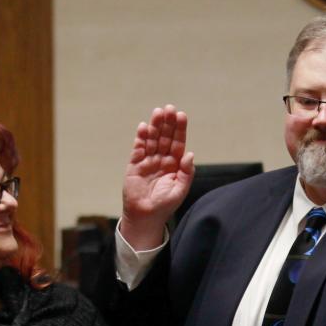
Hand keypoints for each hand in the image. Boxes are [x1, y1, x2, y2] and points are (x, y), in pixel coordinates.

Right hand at [121, 105, 195, 249]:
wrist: (145, 216)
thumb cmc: (165, 205)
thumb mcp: (180, 190)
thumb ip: (187, 172)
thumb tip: (190, 153)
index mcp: (175, 165)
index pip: (178, 143)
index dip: (179, 129)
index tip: (181, 116)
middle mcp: (162, 160)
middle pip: (165, 137)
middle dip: (167, 123)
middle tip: (169, 108)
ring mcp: (148, 161)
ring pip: (152, 139)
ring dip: (155, 126)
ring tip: (158, 112)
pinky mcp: (135, 164)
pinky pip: (138, 148)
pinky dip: (141, 138)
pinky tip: (144, 127)